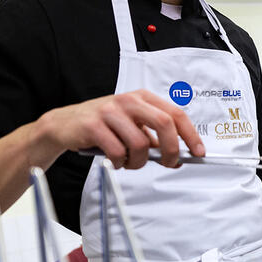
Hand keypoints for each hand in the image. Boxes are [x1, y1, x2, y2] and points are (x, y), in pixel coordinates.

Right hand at [37, 89, 203, 168]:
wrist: (64, 124)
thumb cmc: (103, 125)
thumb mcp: (132, 126)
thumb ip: (154, 140)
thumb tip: (178, 157)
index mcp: (143, 98)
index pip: (176, 114)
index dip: (190, 135)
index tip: (198, 152)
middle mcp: (129, 101)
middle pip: (165, 124)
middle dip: (172, 150)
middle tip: (169, 163)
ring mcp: (111, 111)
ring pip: (141, 144)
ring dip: (139, 162)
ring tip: (129, 162)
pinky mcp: (94, 125)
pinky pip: (118, 152)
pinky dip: (120, 163)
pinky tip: (114, 160)